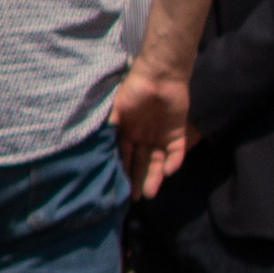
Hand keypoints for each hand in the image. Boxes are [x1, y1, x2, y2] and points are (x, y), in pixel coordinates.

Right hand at [111, 65, 189, 195]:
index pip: (125, 156)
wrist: (161, 74)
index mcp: (129, 131)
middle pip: (142, 162)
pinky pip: (176, 151)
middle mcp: (144, 136)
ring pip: (159, 161)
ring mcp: (161, 135)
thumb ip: (110, 127)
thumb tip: (96, 147)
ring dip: (155, 176)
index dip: (123, 171)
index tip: (119, 188)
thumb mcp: (117, 108)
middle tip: (136, 198)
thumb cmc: (135, 89)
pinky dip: (174, 161)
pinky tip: (169, 171)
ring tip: (150, 193)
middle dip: (139, 179)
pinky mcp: (177, 132)